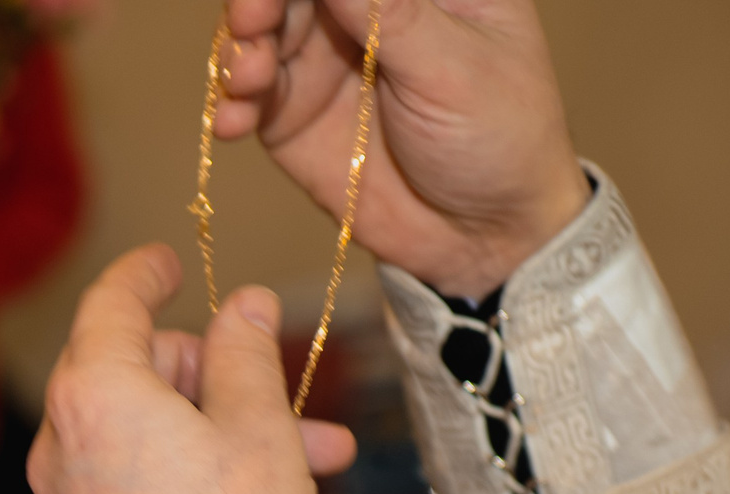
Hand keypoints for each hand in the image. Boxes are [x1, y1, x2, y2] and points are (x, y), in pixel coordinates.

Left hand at [29, 245, 353, 493]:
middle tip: (281, 393)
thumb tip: (243, 306)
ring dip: (218, 428)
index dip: (145, 273)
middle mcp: (60, 438)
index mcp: (95, 391)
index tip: (169, 262)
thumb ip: (246, 354)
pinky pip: (131, 477)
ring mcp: (62, 493)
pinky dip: (184, 467)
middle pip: (134, 368)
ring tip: (310, 453)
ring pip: (143, 428)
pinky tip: (254, 491)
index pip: (111, 302)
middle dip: (214, 374)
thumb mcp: (257, 428)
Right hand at [216, 0, 590, 298]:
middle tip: (251, 23)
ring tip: (247, 80)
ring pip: (259, 34)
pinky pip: (249, 98)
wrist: (483, 235)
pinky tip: (232, 122)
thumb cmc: (498, 135)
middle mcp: (364, 12)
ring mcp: (324, 63)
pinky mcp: (293, 117)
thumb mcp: (451, 64)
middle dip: (259, 2)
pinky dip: (231, 104)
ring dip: (238, 51)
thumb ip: (388, 10)